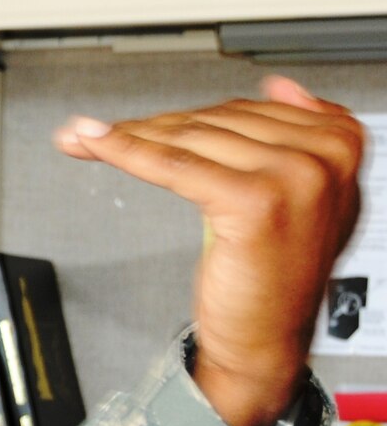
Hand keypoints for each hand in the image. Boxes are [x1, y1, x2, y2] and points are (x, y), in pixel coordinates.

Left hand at [54, 77, 364, 425]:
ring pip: (190, 141)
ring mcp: (296, 175)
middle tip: (90, 132)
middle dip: (147, 127)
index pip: (243, 112)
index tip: (132, 120)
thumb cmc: (274, 275)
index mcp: (342, 142)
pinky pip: (176, 165)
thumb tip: (278, 85)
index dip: (180, 116)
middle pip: (214, 123)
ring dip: (127, 138)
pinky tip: (95, 145)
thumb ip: (293, 141)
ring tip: (83, 138)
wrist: (266, 340)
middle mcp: (327, 154)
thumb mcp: (300, 197)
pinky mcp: (256, 200)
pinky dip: (127, 152)